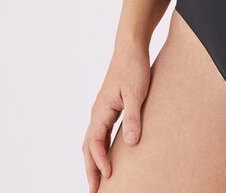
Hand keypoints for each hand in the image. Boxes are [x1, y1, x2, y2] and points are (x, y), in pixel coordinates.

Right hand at [82, 40, 150, 191]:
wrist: (131, 47)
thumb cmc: (134, 67)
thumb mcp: (136, 93)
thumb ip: (133, 117)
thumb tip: (131, 143)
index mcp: (101, 110)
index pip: (94, 143)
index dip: (100, 162)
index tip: (108, 177)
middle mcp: (98, 112)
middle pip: (88, 147)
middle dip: (91, 169)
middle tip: (94, 190)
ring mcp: (103, 109)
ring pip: (93, 141)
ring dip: (94, 160)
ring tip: (99, 179)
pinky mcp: (110, 106)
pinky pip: (101, 133)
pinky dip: (101, 148)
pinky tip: (108, 155)